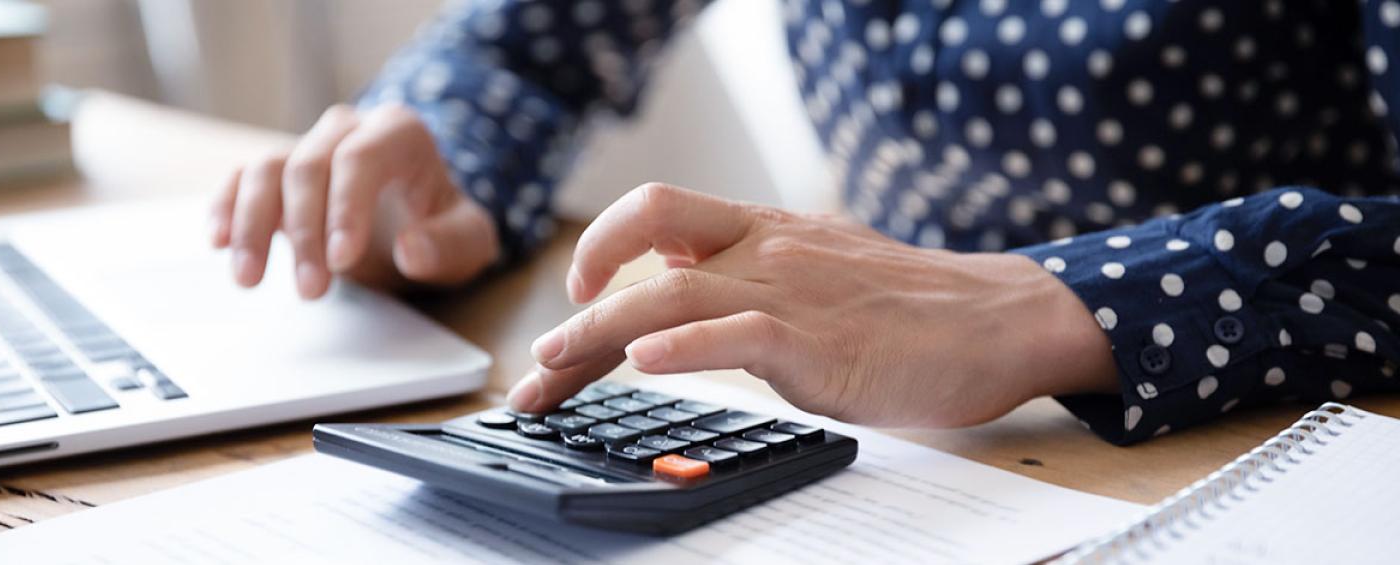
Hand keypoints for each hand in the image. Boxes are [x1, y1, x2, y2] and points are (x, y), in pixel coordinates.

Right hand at [210, 103, 498, 297]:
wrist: (420, 220)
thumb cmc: (443, 227)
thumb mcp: (469, 242)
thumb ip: (450, 246)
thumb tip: (412, 251)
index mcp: (399, 133)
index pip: (361, 158)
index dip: (345, 207)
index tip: (341, 260)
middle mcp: (348, 129)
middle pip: (309, 167)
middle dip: (306, 232)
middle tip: (311, 291)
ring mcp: (309, 147)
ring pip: (265, 170)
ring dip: (252, 226)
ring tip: (250, 280)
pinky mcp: (278, 173)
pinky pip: (241, 179)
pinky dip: (226, 208)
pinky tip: (218, 244)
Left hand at [506, 183, 1117, 426]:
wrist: (998, 320)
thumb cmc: (913, 307)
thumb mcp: (819, 271)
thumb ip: (752, 278)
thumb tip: (682, 294)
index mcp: (765, 229)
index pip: (658, 219)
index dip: (600, 248)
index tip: (572, 293)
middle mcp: (767, 249)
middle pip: (645, 247)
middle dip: (579, 303)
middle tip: (540, 361)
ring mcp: (790, 291)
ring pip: (670, 294)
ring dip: (599, 333)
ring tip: (555, 367)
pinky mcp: (817, 340)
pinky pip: (734, 333)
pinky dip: (684, 346)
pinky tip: (648, 364)